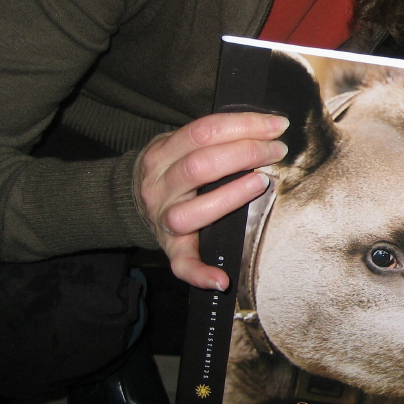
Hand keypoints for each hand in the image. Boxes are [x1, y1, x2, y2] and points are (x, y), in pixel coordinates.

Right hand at [136, 112, 289, 289]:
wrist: (126, 199)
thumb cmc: (171, 167)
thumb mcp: (178, 144)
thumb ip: (210, 138)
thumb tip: (265, 128)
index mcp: (162, 153)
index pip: (204, 132)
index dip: (244, 125)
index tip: (277, 125)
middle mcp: (159, 185)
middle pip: (200, 167)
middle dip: (245, 154)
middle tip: (277, 151)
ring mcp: (162, 219)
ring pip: (191, 212)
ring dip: (230, 196)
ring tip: (261, 183)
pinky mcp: (170, 249)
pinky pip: (182, 264)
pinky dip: (201, 273)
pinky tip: (222, 279)